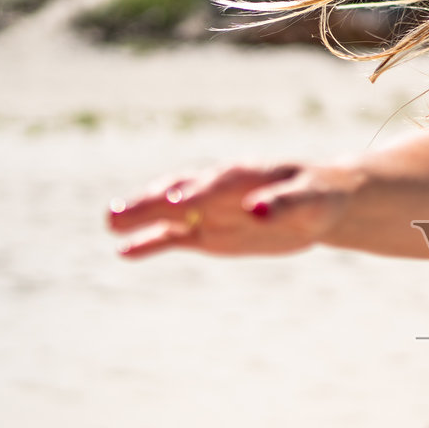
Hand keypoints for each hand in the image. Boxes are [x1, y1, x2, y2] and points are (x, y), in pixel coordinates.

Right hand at [107, 163, 336, 258]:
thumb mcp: (311, 201)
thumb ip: (284, 204)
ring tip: (109, 222)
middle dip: (150, 203)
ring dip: (140, 216)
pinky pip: (173, 237)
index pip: (216, 184)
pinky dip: (150, 243)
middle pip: (179, 193)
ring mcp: (208, 210)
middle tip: (118, 213)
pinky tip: (124, 251)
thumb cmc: (318, 197)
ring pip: (168, 212)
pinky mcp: (206, 232)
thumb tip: (257, 210)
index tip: (174, 204)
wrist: (319, 203)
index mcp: (245, 176)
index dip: (196, 193)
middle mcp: (218, 190)